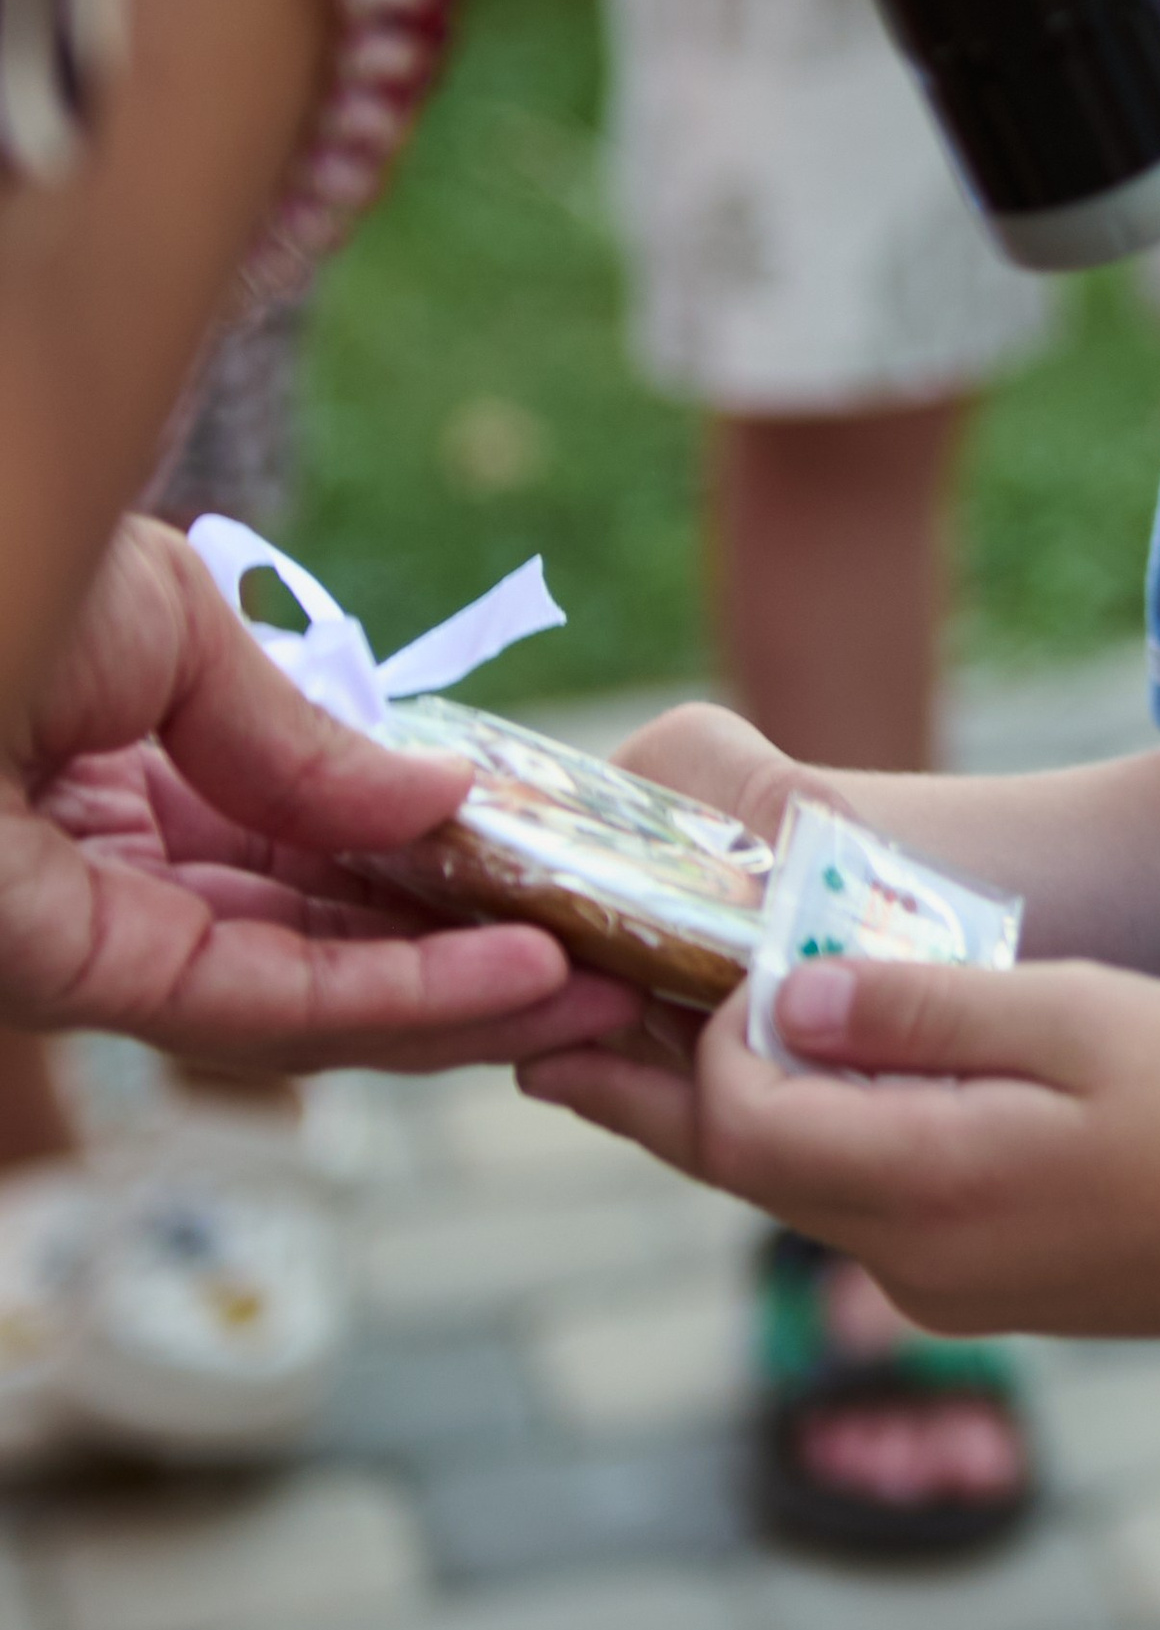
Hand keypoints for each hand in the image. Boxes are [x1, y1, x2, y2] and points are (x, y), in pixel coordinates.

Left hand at [2, 519, 642, 1072]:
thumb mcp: (184, 624)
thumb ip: (310, 739)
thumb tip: (448, 804)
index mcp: (120, 766)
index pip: (301, 836)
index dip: (426, 859)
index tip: (540, 860)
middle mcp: (111, 867)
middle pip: (323, 933)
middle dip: (466, 951)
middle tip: (604, 957)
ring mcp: (96, 934)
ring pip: (311, 991)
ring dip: (463, 995)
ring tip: (598, 983)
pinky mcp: (85, 983)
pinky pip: (269, 1005)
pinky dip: (404, 999)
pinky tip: (517, 979)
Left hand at [524, 949, 1159, 1346]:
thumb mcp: (1075, 1022)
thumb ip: (921, 1008)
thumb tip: (779, 994)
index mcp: (926, 1187)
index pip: (739, 1122)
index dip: (701, 1037)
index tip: (715, 949)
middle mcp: (909, 1259)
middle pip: (734, 1169)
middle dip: (642, 1090)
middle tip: (542, 1026)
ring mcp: (942, 1285)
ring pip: (792, 1186)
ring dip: (727, 1109)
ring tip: (646, 1031)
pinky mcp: (979, 1282)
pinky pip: (856, 1201)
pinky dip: (811, 1134)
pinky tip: (804, 1074)